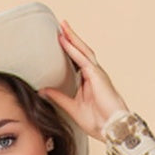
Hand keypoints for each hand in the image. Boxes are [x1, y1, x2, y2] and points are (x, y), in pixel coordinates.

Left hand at [40, 21, 127, 139]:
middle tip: (60, 26)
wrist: (111, 128)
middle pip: (80, 51)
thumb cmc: (97, 121)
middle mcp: (92, 73)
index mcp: (88, 80)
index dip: (68, 49)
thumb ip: (58, 97)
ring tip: (63, 27)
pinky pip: (83, 59)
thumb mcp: (71, 107)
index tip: (59, 39)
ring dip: (72, 38)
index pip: (76, 60)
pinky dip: (73, 50)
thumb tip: (43, 90)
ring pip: (82, 50)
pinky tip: (65, 42)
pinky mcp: (97, 75)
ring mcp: (96, 73)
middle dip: (71, 37)